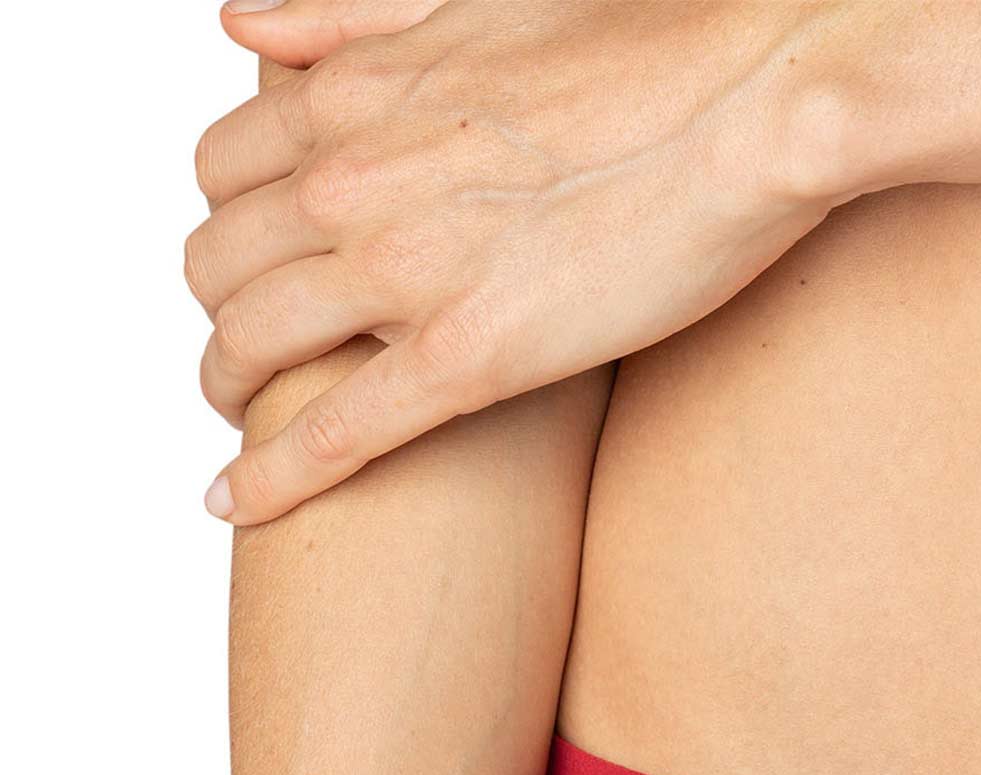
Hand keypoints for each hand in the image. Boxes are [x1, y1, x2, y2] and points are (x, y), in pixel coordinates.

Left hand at [187, 0, 851, 522]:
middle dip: (222, 315)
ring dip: (229, 391)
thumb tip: (240, 21)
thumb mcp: (464, 3)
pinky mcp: (465, 358)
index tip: (256, 265)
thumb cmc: (642, 50)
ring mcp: (402, 271)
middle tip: (250, 357)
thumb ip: (345, 17)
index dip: (227, 226)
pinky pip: (334, 434)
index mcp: (351, 93)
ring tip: (243, 423)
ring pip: (248, 347)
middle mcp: (350, 178)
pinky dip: (270, 476)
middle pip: (217, 264)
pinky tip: (234, 504)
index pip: (222, 171)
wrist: (749, 102)